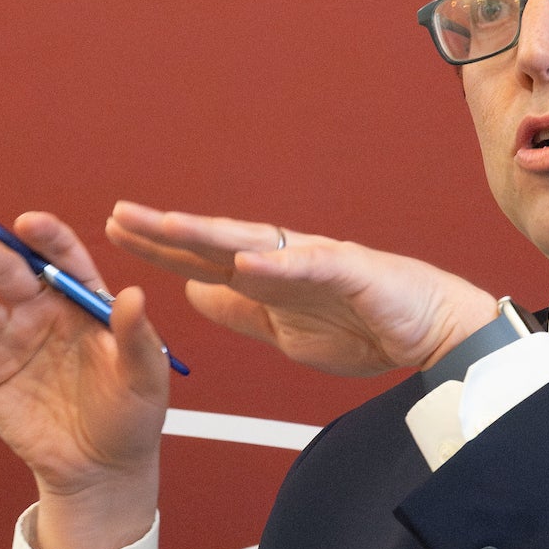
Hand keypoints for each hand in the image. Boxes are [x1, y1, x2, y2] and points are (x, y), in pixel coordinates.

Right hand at [0, 210, 164, 548]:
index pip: (61, 258)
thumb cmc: (132, 415)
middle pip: (8, 272)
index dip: (45, 238)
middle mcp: (41, 312)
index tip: (28, 223)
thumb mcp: (146, 378)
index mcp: (81, 301)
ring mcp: (11, 343)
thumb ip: (136, 338)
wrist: (101, 469)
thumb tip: (134, 295)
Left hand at [106, 203, 499, 377]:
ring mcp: (317, 261)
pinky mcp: (351, 273)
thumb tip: (194, 291)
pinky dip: (277, 264)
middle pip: (216, 240)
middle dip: (167, 230)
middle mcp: (286, 257)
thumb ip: (241, 310)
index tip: (115, 232)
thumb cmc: (367, 324)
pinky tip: (244, 260)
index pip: (204, 257)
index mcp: (269, 272)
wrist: (433, 331)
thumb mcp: (284, 329)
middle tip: (119, 216)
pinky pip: (308, 268)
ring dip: (210, 234)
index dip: (160, 245)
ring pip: (254, 243)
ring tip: (167, 226)